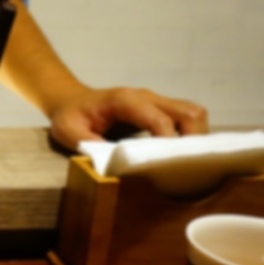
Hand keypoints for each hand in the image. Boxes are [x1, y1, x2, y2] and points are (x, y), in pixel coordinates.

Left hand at [48, 86, 208, 151]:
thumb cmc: (70, 115)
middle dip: (193, 140)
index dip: (167, 143)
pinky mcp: (159, 110)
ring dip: (196, 138)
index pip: (160, 120)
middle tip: (184, 166)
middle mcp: (146, 98)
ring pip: (193, 114)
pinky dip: (190, 137)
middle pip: (189, 112)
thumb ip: (88, 144)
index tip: (165, 166)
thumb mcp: (68, 131)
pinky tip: (177, 156)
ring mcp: (155, 102)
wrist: (70, 100)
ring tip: (184, 162)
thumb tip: (114, 163)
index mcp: (125, 101)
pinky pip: (185, 119)